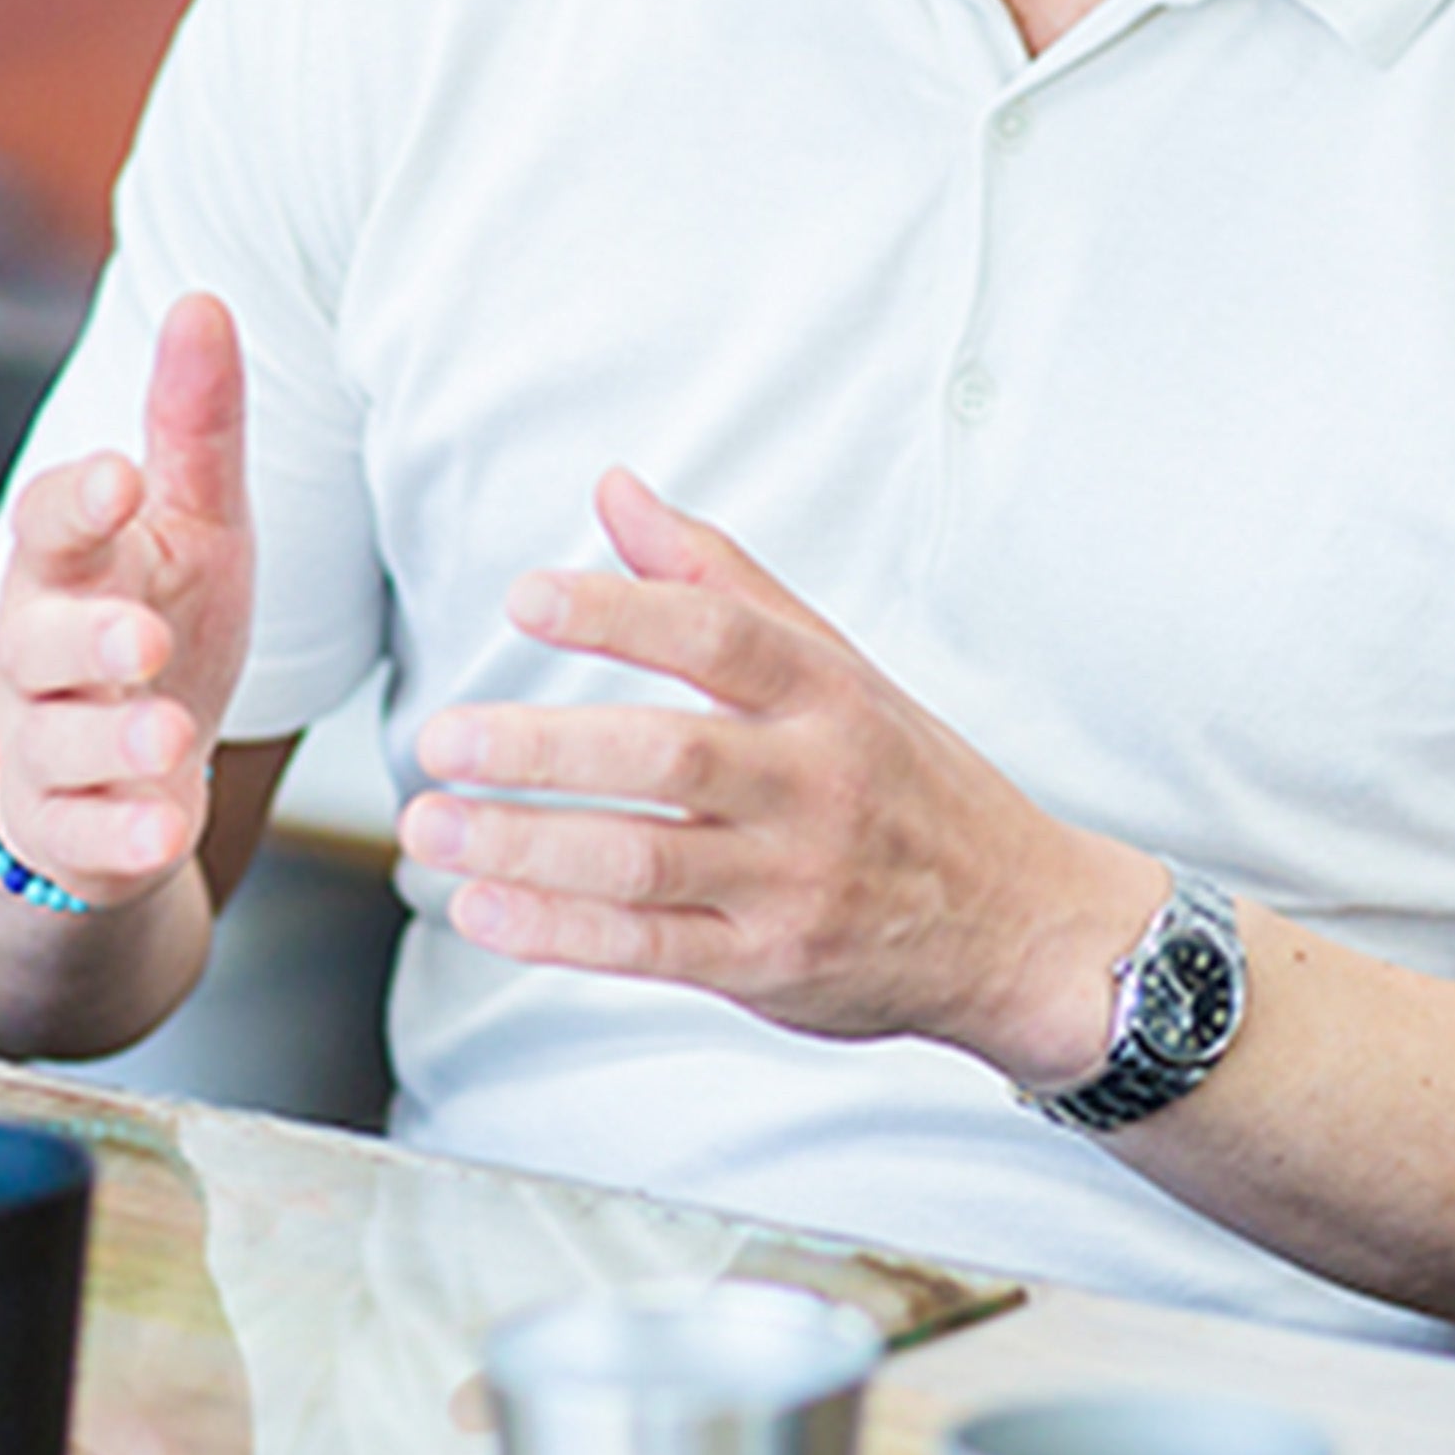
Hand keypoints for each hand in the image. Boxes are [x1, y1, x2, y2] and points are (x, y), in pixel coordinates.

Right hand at [0, 293, 252, 906]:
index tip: (117, 477)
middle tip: (140, 637)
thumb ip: (194, 425)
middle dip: (86, 638)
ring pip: (58, 747)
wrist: (109, 776)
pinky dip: (122, 841)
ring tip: (167, 740)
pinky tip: (163, 834)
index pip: (49, 524)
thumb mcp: (191, 525)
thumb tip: (203, 300)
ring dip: (111, 745)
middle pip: (35, 641)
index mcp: (69, 568)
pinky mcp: (70, 835)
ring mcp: (46, 751)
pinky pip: (85, 843)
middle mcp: (37, 658)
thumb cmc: (154, 624)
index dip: (77, 502)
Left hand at [399, 469, 1147, 1079]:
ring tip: (432, 828)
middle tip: (442, 740)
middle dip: (542, 751)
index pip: (718, 637)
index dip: (619, 612)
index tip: (526, 598)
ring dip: (525, 847)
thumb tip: (616, 490)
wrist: (1021, 925)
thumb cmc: (912, 784)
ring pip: (644, 861)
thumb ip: (719, 580)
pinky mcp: (772, 964)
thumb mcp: (837, 666)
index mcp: (828, 695)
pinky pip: (652, 949)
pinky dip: (560, 933)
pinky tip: (484, 910)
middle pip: (668, 757)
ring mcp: (793, 881)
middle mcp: (813, 786)